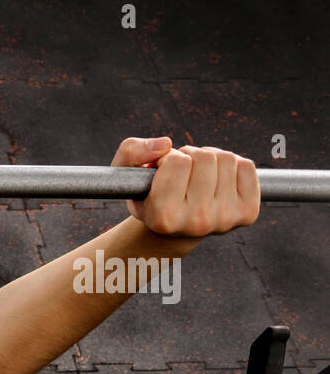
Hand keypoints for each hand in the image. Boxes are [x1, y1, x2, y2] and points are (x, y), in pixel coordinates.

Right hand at [112, 137, 259, 236]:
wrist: (174, 231)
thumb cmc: (149, 196)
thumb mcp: (125, 174)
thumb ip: (131, 151)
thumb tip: (165, 143)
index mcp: (164, 217)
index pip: (177, 161)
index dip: (168, 159)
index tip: (163, 173)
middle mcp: (196, 222)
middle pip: (204, 157)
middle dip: (191, 156)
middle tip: (184, 174)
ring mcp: (225, 220)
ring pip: (226, 158)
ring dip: (211, 159)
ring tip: (199, 176)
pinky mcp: (247, 213)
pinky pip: (247, 166)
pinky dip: (232, 166)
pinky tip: (218, 181)